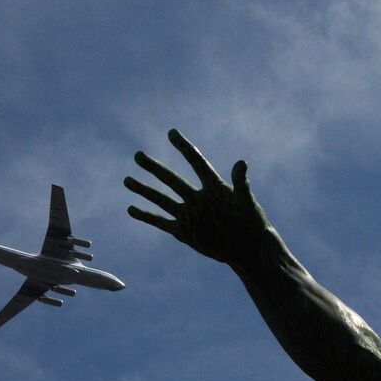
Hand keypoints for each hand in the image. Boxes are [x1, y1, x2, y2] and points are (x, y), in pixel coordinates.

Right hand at [125, 129, 268, 264]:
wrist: (249, 248)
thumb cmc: (253, 222)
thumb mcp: (248, 203)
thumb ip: (241, 184)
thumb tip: (242, 162)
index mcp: (214, 186)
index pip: (196, 162)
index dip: (184, 147)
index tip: (171, 133)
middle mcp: (198, 197)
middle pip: (172, 179)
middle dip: (154, 168)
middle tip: (138, 155)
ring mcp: (190, 214)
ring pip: (162, 199)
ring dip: (145, 190)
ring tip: (127, 180)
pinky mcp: (185, 231)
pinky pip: (161, 222)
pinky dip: (147, 216)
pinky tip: (131, 208)